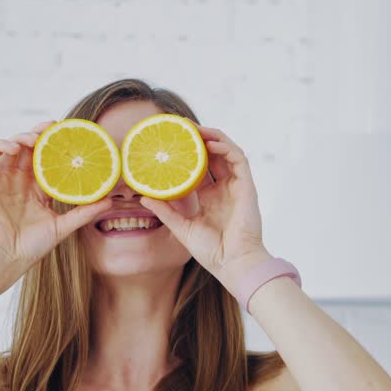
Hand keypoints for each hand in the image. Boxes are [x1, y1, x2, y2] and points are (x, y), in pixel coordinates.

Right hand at [0, 120, 111, 271]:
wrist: (8, 257)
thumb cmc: (32, 246)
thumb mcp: (62, 226)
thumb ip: (84, 212)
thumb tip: (110, 200)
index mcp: (37, 189)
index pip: (47, 159)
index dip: (55, 144)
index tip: (69, 133)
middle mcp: (20, 181)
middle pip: (29, 148)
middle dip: (39, 133)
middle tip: (53, 127)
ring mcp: (3, 180)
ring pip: (10, 147)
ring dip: (21, 137)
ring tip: (34, 139)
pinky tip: (14, 147)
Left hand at [137, 125, 272, 290]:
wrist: (232, 264)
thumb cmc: (211, 252)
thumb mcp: (181, 227)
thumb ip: (165, 211)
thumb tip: (142, 197)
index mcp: (211, 197)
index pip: (198, 167)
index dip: (186, 153)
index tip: (170, 142)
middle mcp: (224, 188)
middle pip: (212, 155)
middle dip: (198, 138)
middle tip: (180, 127)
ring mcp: (237, 186)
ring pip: (226, 151)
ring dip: (212, 137)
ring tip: (194, 129)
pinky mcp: (247, 187)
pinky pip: (239, 159)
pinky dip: (226, 147)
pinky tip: (211, 143)